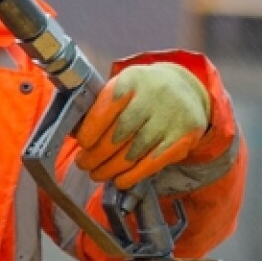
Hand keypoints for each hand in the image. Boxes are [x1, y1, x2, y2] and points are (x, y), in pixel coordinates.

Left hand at [73, 62, 211, 189]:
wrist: (186, 92)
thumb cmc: (144, 94)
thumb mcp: (124, 87)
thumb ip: (102, 107)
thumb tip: (76, 134)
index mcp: (133, 80)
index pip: (108, 106)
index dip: (92, 129)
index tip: (81, 143)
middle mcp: (154, 96)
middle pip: (120, 133)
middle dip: (97, 154)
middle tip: (84, 164)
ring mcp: (171, 119)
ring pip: (134, 152)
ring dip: (111, 168)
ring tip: (97, 173)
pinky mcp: (183, 138)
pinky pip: (153, 163)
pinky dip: (133, 175)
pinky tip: (119, 180)